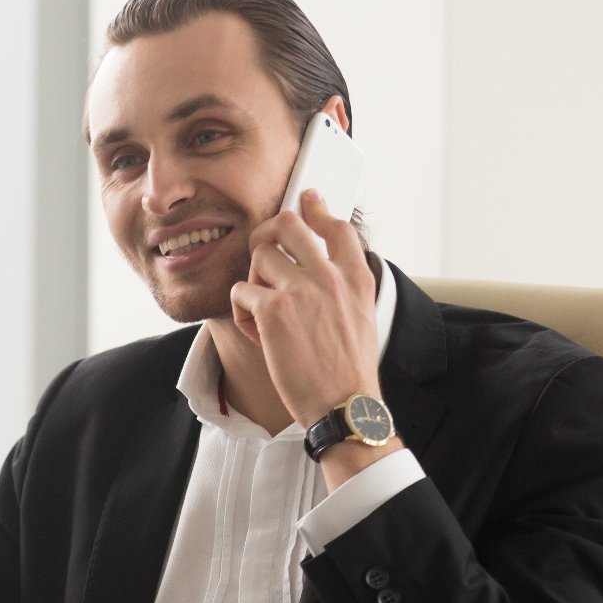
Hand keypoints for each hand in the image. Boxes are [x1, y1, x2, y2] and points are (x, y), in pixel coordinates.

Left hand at [228, 188, 381, 426]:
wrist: (343, 403)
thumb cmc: (349, 369)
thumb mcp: (362, 316)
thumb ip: (344, 285)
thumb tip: (323, 266)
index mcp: (355, 277)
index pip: (335, 226)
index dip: (316, 208)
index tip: (306, 199)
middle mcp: (329, 275)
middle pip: (288, 224)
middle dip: (269, 234)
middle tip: (263, 253)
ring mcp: (301, 289)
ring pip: (259, 256)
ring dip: (254, 281)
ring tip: (264, 312)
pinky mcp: (273, 310)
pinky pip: (240, 291)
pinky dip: (242, 312)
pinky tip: (258, 333)